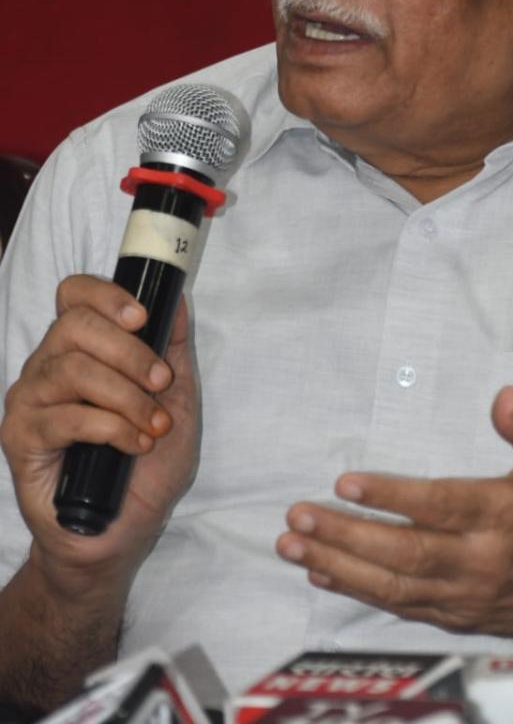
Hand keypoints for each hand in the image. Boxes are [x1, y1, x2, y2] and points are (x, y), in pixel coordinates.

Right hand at [0, 275, 198, 585]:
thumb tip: (176, 301)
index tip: (142, 317)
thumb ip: (173, 350)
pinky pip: (63, 417)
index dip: (105, 296)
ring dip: (124, 394)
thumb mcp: (177, 399)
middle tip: (161, 381)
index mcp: (79, 348)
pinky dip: (110, 427)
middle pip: (74, 326)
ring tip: (153, 424)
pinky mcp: (21, 438)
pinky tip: (135, 444)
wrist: (121, 532)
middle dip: (129, 351)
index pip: (74, 296)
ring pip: (71, 370)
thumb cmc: (147, 464)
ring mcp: (29, 401)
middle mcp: (47, 366)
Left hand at [277, 386, 512, 652]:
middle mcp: (481, 560)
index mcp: (505, 515)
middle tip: (297, 518)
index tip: (345, 482)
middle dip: (345, 536)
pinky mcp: (458, 615)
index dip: (391, 495)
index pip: (439, 506)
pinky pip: (401, 606)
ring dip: (340, 565)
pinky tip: (324, 573)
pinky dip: (359, 591)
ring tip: (293, 545)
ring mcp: (466, 594)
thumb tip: (503, 394)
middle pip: (404, 553)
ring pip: (394, 586)